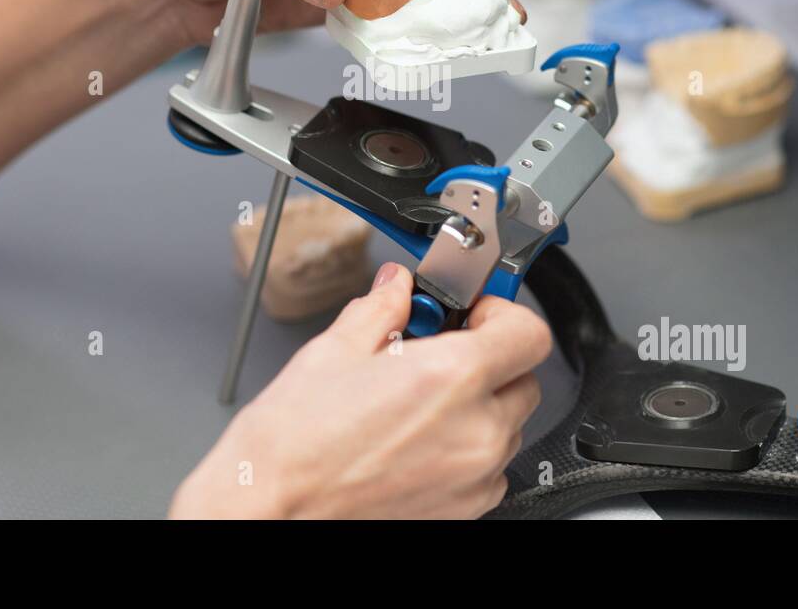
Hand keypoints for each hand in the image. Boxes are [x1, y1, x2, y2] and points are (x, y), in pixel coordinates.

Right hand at [170, 262, 550, 518]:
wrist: (270, 509)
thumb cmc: (293, 443)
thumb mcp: (335, 350)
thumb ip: (382, 308)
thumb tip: (397, 287)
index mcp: (452, 377)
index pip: (528, 332)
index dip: (503, 313)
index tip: (473, 313)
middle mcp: (476, 430)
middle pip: (524, 378)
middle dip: (489, 358)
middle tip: (440, 351)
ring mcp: (474, 476)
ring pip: (508, 426)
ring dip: (480, 405)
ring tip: (419, 400)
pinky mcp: (464, 510)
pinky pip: (490, 469)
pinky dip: (468, 449)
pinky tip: (418, 439)